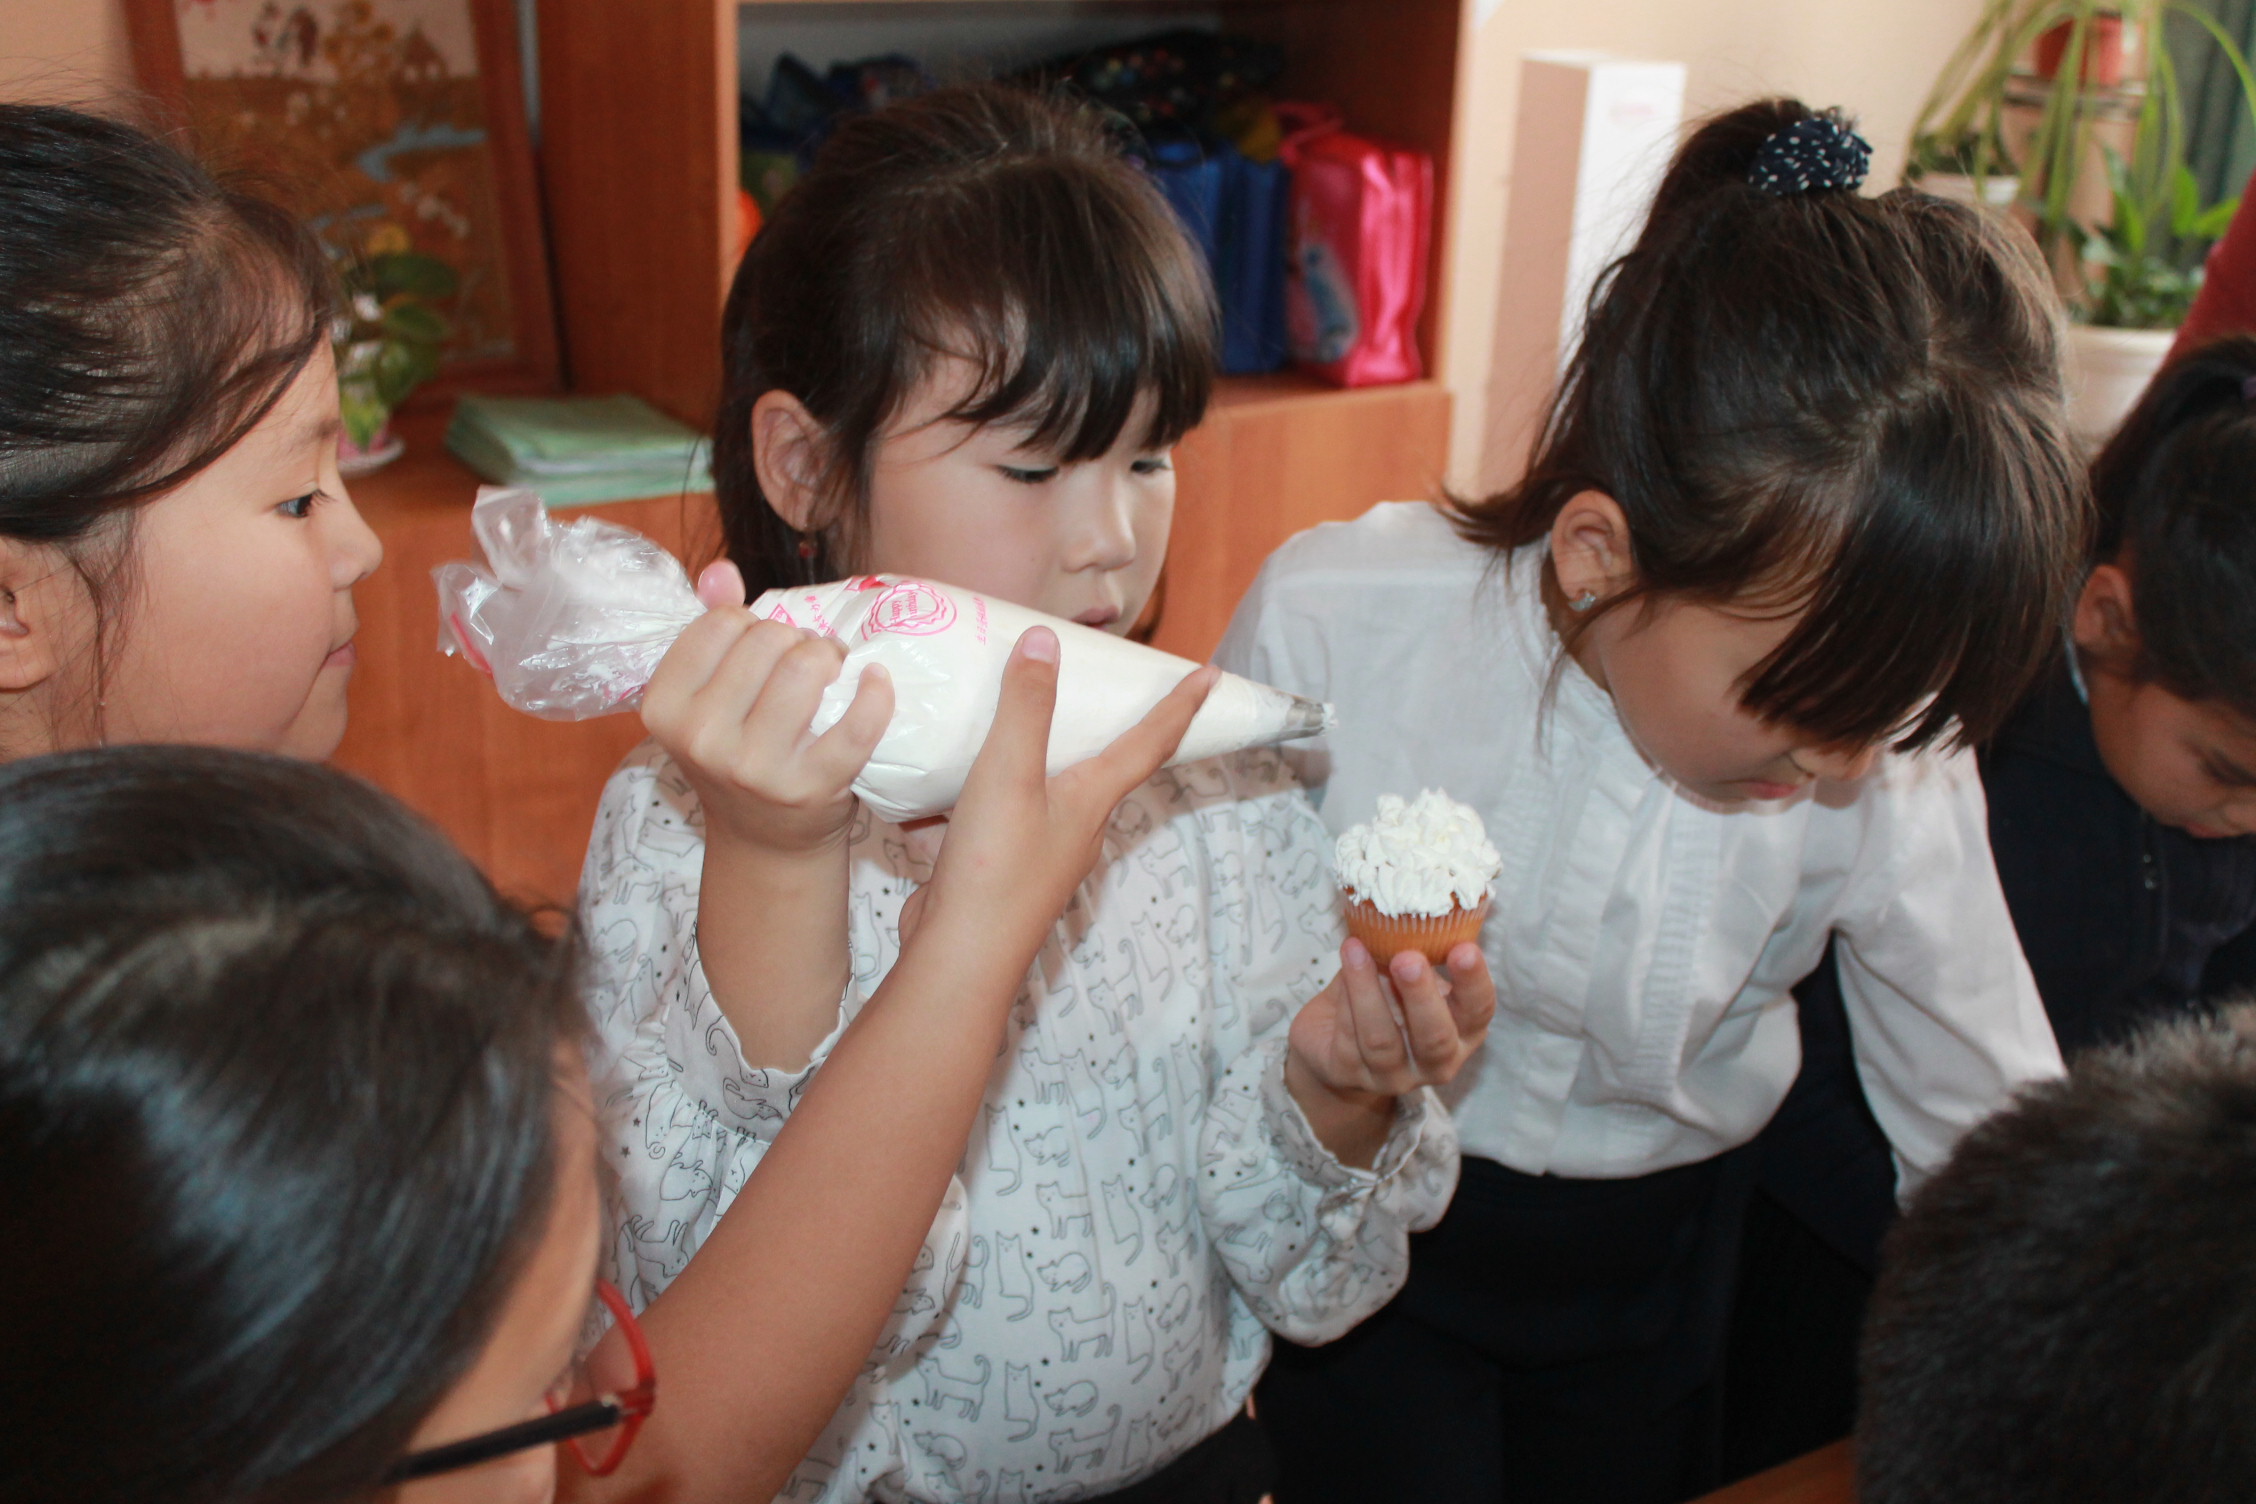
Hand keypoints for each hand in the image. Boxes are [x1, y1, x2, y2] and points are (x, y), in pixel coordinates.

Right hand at [641, 561, 893, 854]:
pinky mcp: (811, 788)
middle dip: (796, 638)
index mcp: (665, 708)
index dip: (753, 623)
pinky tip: (876, 682)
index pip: (721, 623)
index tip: (766, 647)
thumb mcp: (707, 699)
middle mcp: (702, 739)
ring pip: (805, 668)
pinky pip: (856, 722)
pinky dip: (876, 694)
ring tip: (836, 671)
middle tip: (809, 660)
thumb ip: (710, 630)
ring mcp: (755, 768)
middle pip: (767, 639)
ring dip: (831, 656)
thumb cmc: (738, 755)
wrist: (765, 842)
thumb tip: (720, 571)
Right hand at [915, 626, 1215, 961]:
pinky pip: (994, 818)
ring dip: (1032, 759)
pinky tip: (939, 790)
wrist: (959, 960)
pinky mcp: (1000, 870)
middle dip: (1111, 727)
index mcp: (1093, 800)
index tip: (1211, 674)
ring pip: (1043, 791)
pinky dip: (974, 798)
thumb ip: (1027, 707)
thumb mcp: (1009, 774)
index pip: (1150, 742)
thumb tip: (1047, 641)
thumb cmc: (995, 867)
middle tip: (1110, 687)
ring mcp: (1039, 852)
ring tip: (1011, 722)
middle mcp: (1076, 826)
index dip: (1181, 705)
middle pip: (1104, 766)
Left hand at [1285, 939, 1495, 1166]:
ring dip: (1368, 991)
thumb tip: (1410, 903)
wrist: (1332, 1042)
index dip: (1473, 982)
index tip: (1464, 948)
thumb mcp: (1406, 974)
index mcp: (1463, 1031)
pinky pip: (1348, 1040)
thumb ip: (1414, 951)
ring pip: (1382, 1041)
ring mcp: (1394, 1076)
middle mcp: (1436, 1062)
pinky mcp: (1351, 1076)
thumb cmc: (1384, 997)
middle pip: (1434, 1038)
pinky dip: (1345, 1000)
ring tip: (1356, 949)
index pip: (1479, 1011)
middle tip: (1407, 958)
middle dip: (1421, 996)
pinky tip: (1343, 969)